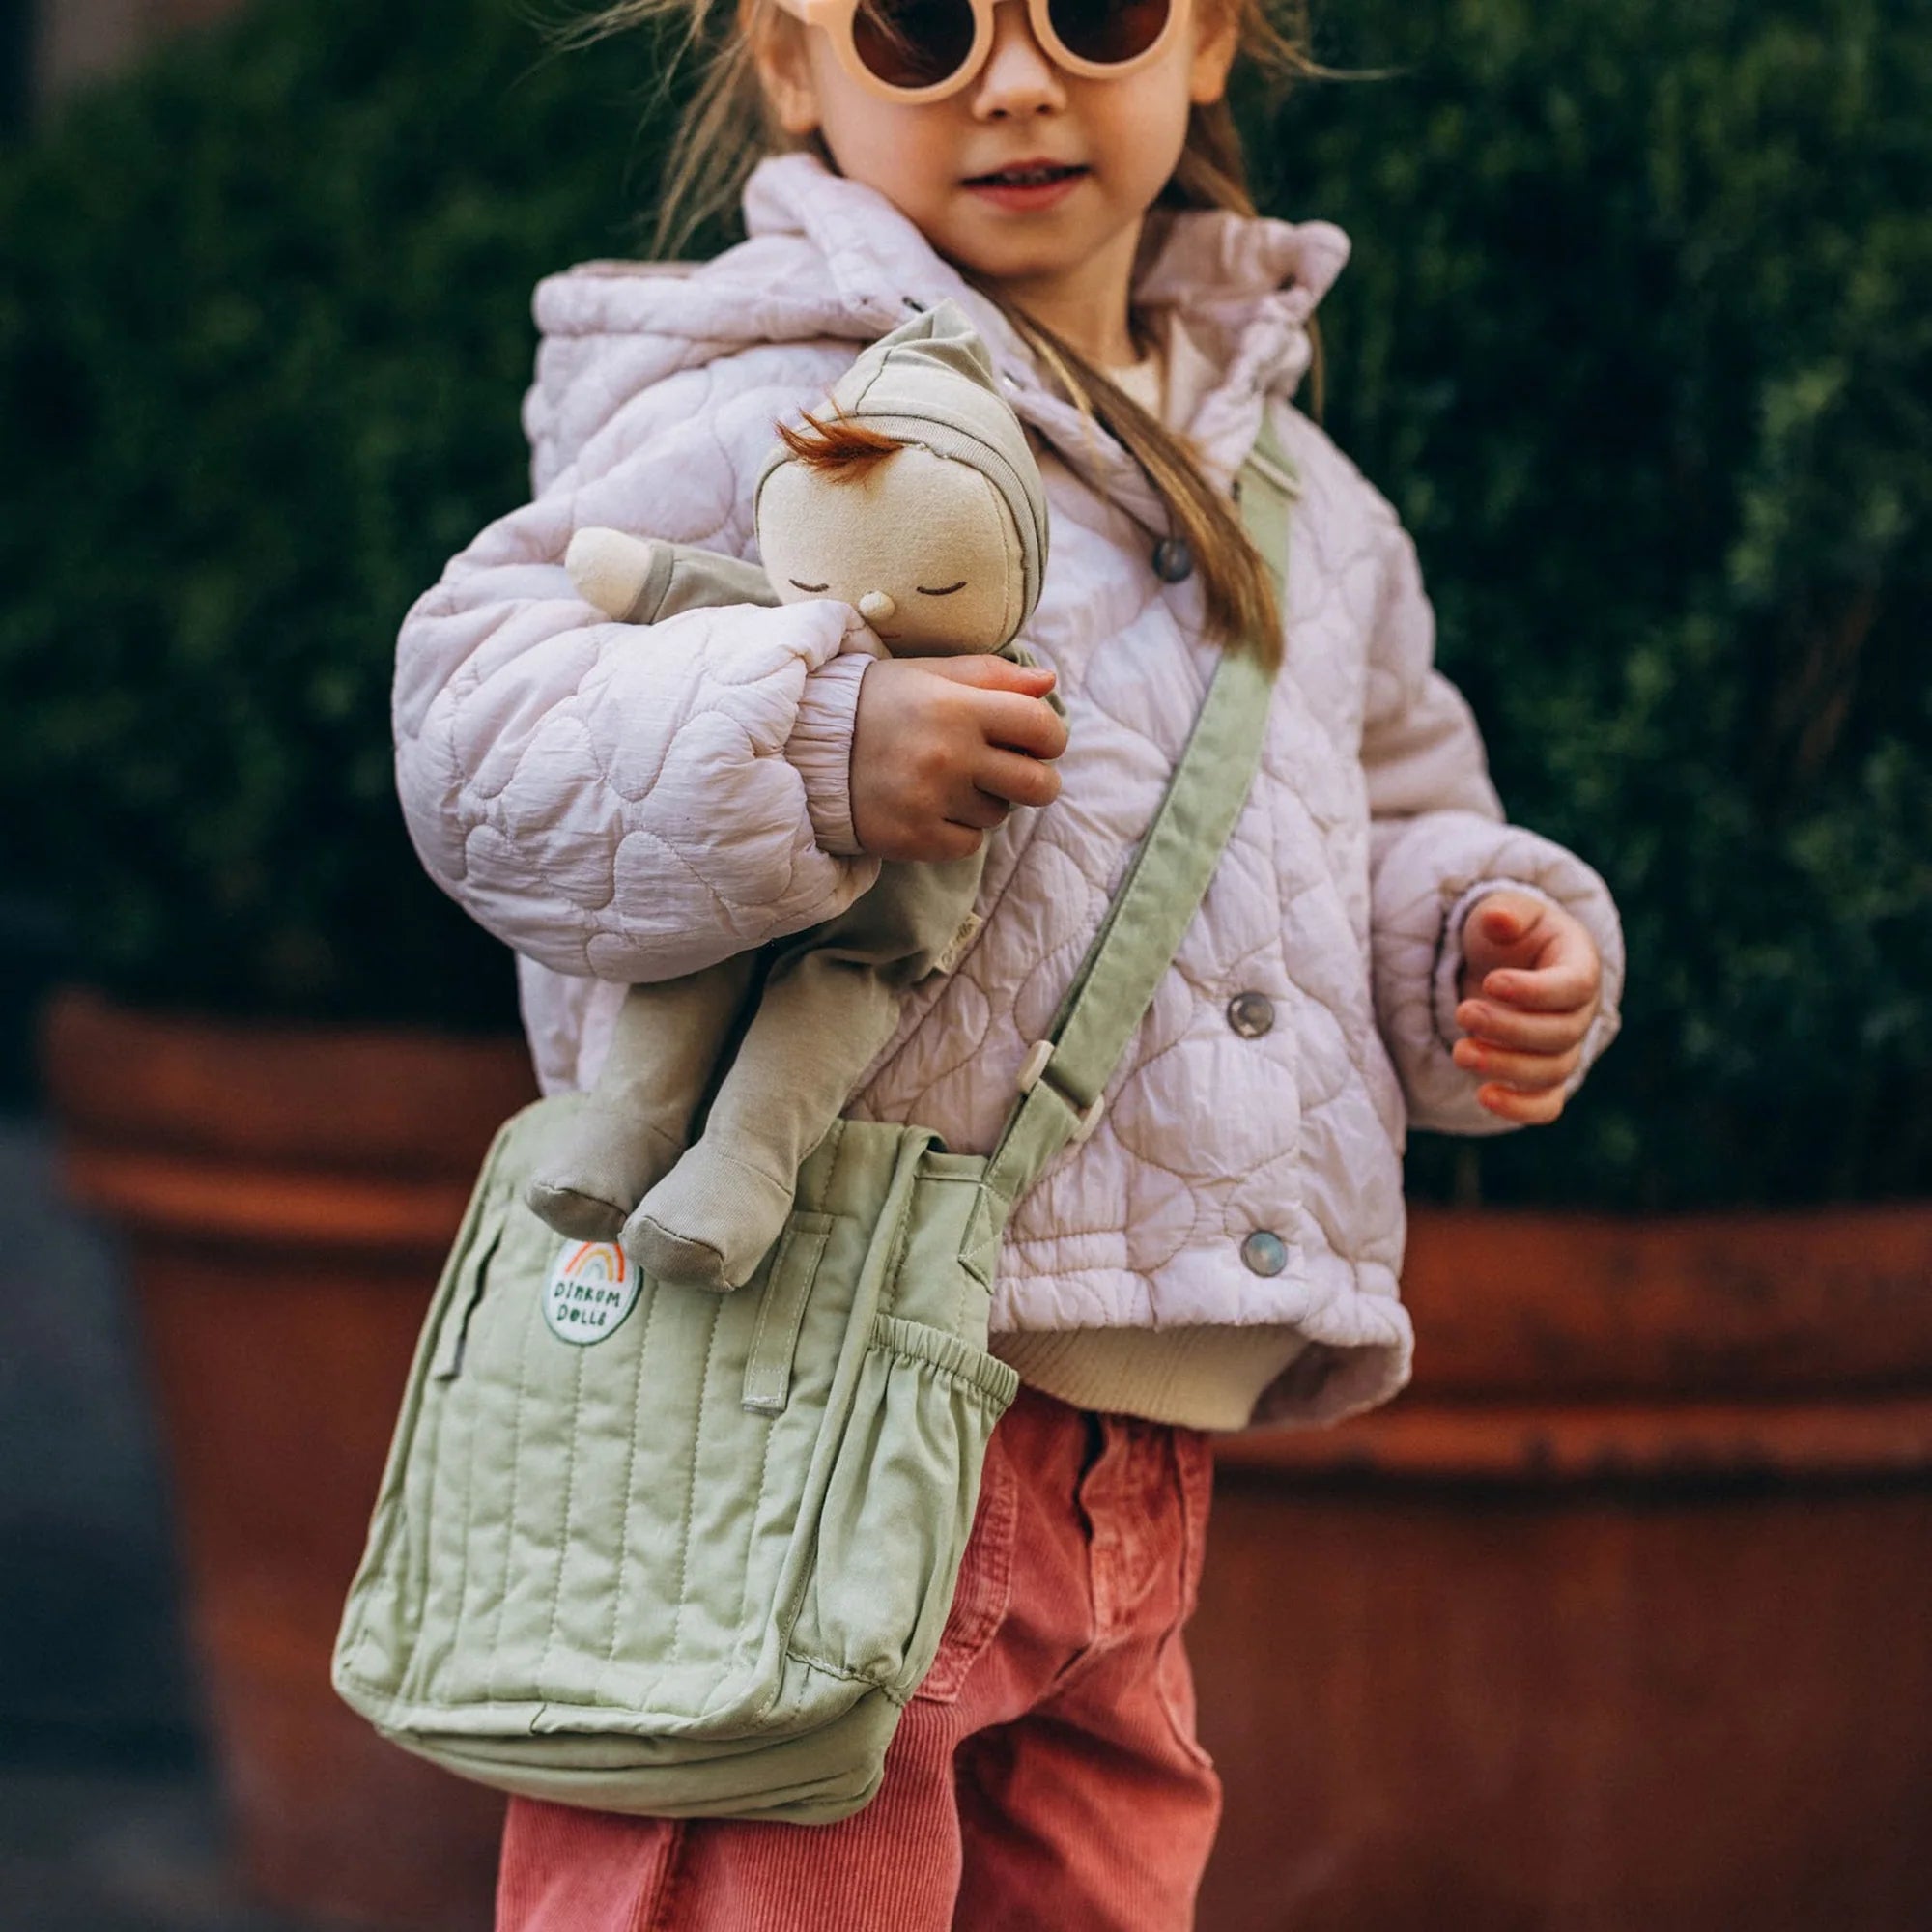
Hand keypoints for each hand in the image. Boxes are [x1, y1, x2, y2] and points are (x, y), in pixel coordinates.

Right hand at [850, 655, 1067, 861]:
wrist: (809, 749)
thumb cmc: (878, 704)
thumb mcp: (929, 675)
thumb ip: (990, 676)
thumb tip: (1048, 684)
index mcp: (956, 707)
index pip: (1040, 727)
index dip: (1051, 738)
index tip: (1040, 742)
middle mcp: (948, 755)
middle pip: (1038, 785)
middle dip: (1038, 781)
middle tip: (1017, 776)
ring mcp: (931, 800)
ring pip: (999, 815)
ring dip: (987, 802)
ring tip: (950, 783)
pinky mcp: (914, 838)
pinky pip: (969, 844)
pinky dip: (959, 831)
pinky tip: (932, 808)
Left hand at [1451, 890, 1602, 1124]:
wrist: (1504, 964)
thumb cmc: (1508, 934)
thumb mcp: (1505, 912)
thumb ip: (1504, 913)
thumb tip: (1497, 920)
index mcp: (1580, 966)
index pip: (1575, 986)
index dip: (1535, 990)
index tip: (1490, 983)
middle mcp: (1580, 1012)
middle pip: (1561, 1034)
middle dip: (1509, 1029)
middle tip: (1462, 1013)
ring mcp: (1565, 1048)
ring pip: (1552, 1071)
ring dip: (1505, 1066)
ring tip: (1459, 1052)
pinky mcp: (1544, 1077)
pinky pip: (1546, 1104)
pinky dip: (1521, 1109)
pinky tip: (1484, 1096)